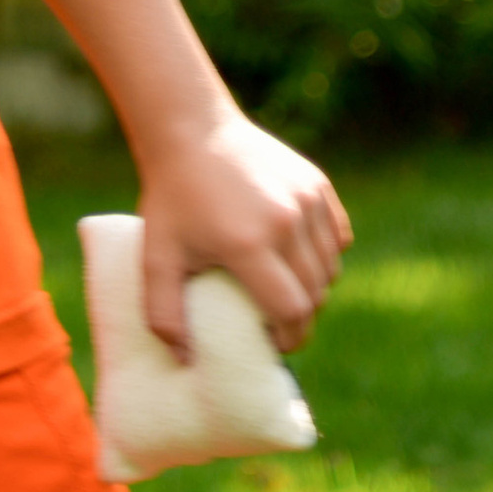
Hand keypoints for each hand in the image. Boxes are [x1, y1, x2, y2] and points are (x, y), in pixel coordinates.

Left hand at [138, 107, 349, 356]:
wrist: (193, 130)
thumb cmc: (171, 198)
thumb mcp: (155, 258)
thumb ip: (163, 315)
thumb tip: (184, 361)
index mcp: (248, 244)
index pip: (292, 311)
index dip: (289, 337)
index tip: (273, 344)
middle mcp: (286, 221)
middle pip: (315, 293)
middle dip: (300, 317)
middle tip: (276, 322)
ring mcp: (307, 199)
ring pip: (330, 267)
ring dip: (314, 288)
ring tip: (286, 292)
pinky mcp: (317, 184)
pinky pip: (337, 237)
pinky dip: (325, 255)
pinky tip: (298, 258)